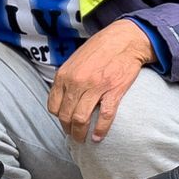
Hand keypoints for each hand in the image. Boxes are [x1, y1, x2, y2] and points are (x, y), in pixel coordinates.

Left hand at [48, 19, 154, 142]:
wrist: (124, 40)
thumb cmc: (100, 48)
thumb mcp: (75, 60)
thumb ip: (68, 77)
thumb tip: (64, 96)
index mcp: (65, 75)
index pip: (53, 106)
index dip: (58, 118)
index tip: (65, 122)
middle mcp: (77, 82)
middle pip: (66, 115)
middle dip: (68, 130)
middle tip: (74, 136)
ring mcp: (95, 87)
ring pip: (81, 119)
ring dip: (80, 133)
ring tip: (83, 139)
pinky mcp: (113, 91)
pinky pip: (104, 116)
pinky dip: (100, 130)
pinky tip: (98, 137)